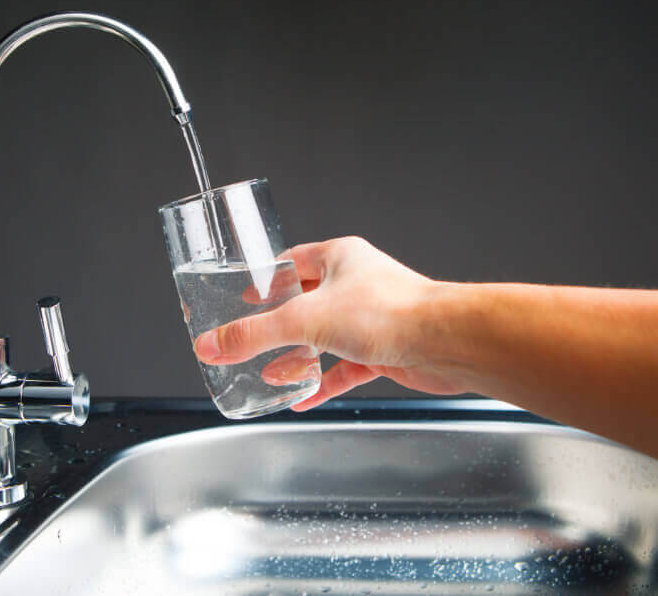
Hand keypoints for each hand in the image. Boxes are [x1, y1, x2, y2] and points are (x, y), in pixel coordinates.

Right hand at [193, 236, 472, 410]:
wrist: (446, 342)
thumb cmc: (390, 312)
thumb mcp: (304, 321)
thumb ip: (254, 335)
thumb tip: (211, 344)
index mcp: (338, 258)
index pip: (291, 262)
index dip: (265, 279)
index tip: (244, 294)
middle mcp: (355, 284)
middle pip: (306, 303)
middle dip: (278, 326)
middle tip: (250, 338)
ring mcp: (370, 318)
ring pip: (325, 338)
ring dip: (298, 357)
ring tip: (270, 373)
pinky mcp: (384, 350)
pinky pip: (345, 368)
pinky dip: (324, 382)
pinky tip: (303, 398)